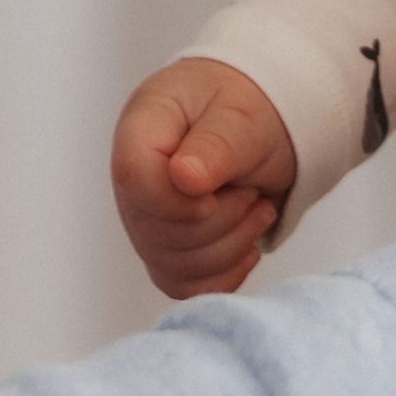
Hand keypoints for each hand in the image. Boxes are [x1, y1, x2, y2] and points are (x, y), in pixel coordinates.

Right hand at [111, 55, 298, 297]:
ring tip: (255, 207)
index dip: (178, 200)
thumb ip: (216, 144)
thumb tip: (185, 178)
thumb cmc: (248, 109)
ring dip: (231, 244)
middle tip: (251, 189)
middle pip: (157, 232)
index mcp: (143, 128)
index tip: (217, 191)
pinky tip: (246, 244)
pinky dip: (225, 274)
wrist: (262, 127)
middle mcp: (135, 180)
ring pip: (174, 266)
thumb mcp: (243, 115)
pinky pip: (185, 286)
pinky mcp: (167, 251)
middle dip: (221, 220)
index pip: (133, 177)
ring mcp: (147, 220)